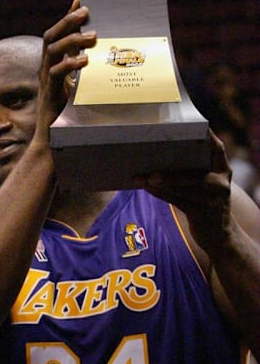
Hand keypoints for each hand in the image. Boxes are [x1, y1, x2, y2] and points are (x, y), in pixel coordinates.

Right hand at [35, 0, 95, 138]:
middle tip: (86, 13)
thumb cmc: (67, 115)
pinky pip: (56, 73)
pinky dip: (69, 64)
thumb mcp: (78, 87)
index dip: (66, 17)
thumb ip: (84, 73)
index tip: (80, 1)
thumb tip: (100, 58)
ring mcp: (46, 81)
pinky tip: (84, 61)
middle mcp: (46, 70)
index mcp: (53, 66)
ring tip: (91, 38)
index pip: (57, 35)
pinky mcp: (50, 93)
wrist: (53, 140)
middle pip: (50, 37)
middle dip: (67, 22)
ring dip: (71, 40)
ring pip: (52, 51)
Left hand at [135, 130, 231, 248]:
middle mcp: (221, 184)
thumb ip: (192, 171)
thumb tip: (158, 156)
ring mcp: (213, 200)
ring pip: (180, 189)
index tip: (189, 127)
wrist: (219, 236)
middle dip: (169, 173)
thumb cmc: (205, 204)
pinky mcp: (201, 213)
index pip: (217, 150)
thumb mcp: (206, 187)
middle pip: (193, 175)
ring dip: (157, 183)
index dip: (206, 137)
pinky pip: (176, 201)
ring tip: (139, 178)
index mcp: (223, 172)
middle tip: (149, 169)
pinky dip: (159, 194)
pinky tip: (144, 187)